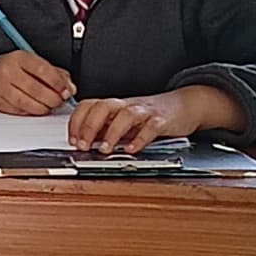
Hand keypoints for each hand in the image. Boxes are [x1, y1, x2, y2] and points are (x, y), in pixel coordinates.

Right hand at [0, 50, 74, 114]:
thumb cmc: (9, 69)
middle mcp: (8, 72)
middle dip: (54, 99)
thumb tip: (69, 86)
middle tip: (60, 100)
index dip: (59, 83)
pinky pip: (23, 112)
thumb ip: (53, 72)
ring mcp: (2, 88)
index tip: (67, 90)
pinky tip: (35, 107)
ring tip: (49, 105)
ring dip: (45, 108)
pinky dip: (33, 112)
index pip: (43, 71)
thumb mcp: (30, 62)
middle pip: (38, 90)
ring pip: (31, 104)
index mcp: (19, 58)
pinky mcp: (0, 104)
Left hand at [68, 89, 194, 155]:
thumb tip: (84, 144)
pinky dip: (140, 139)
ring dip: (112, 133)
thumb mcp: (124, 122)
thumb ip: (106, 130)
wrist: (183, 106)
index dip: (77, 121)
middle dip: (89, 126)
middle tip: (83, 145)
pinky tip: (132, 149)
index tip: (72, 139)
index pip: (89, 106)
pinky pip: (150, 127)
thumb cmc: (150, 116)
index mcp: (115, 106)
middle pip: (103, 107)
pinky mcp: (162, 120)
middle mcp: (127, 106)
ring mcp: (144, 112)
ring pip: (126, 115)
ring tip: (105, 150)